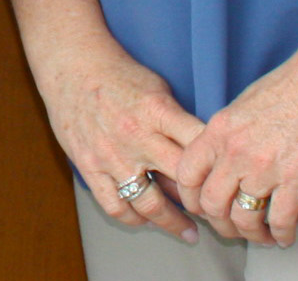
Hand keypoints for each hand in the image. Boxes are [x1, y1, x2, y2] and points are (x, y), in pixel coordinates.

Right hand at [34, 40, 204, 244]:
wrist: (71, 66)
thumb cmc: (118, 75)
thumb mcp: (159, 89)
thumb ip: (178, 121)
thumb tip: (202, 153)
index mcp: (158, 112)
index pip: (200, 146)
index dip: (218, 168)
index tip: (226, 180)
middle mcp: (137, 136)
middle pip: (182, 181)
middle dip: (203, 202)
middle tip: (214, 212)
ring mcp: (112, 155)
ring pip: (150, 203)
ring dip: (173, 222)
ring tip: (186, 230)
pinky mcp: (89, 166)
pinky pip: (115, 204)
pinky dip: (133, 218)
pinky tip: (144, 219)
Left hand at [169, 43, 297, 246]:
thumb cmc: (292, 84)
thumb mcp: (242, 105)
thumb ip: (228, 134)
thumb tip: (225, 156)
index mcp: (219, 130)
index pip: (187, 174)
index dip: (191, 198)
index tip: (202, 208)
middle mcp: (235, 151)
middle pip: (212, 204)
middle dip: (220, 225)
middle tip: (232, 229)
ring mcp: (265, 166)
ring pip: (244, 217)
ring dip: (252, 234)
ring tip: (261, 237)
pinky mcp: (297, 176)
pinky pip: (282, 218)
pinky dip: (282, 234)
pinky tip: (285, 236)